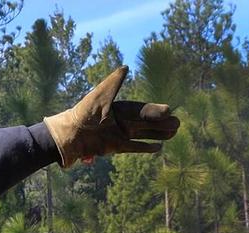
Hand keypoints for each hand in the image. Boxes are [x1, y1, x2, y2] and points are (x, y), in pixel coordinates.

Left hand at [43, 66, 179, 167]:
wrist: (70, 135)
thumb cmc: (84, 114)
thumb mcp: (99, 96)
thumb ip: (113, 83)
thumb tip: (125, 68)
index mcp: (119, 108)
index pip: (141, 109)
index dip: (155, 111)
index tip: (169, 110)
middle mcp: (121, 121)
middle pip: (146, 122)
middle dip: (161, 123)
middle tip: (178, 123)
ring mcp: (119, 134)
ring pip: (143, 134)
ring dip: (158, 134)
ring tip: (174, 133)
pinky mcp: (115, 147)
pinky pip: (134, 148)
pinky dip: (146, 148)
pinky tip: (159, 148)